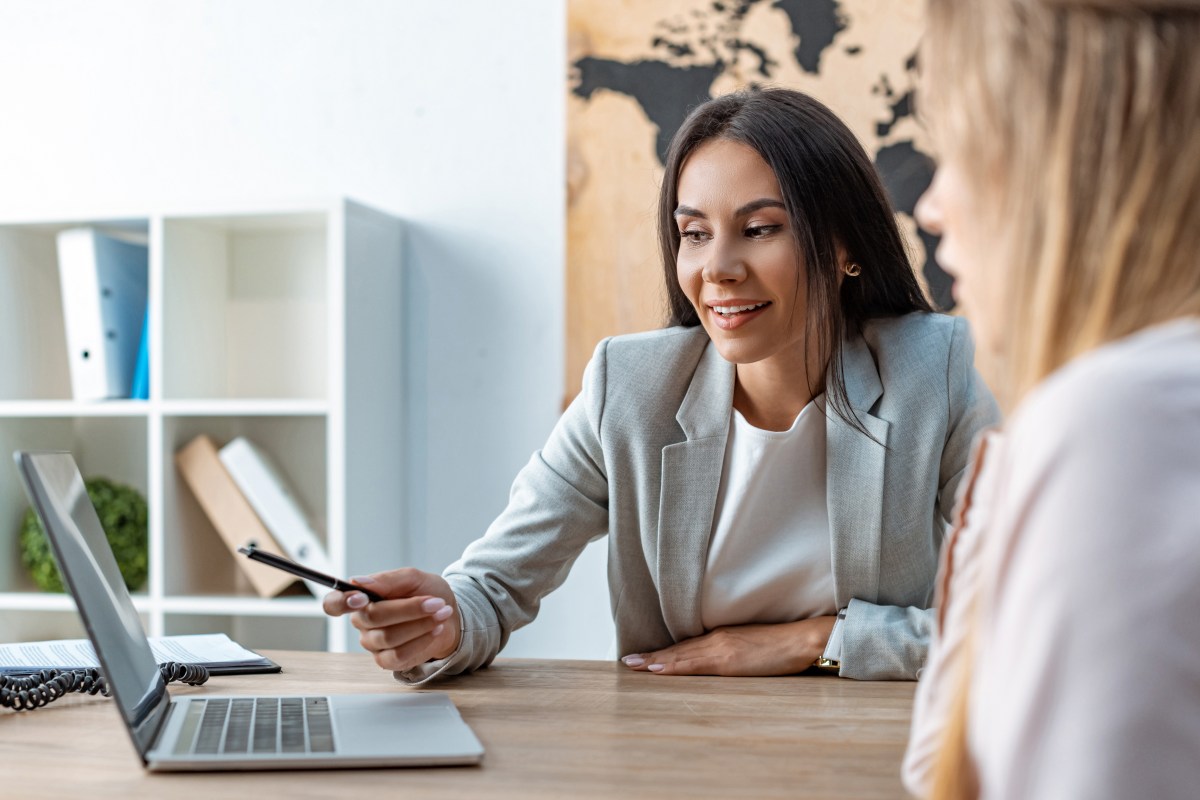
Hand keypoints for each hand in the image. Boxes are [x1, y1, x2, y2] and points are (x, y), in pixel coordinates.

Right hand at [322, 568, 461, 671]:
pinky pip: (399, 655)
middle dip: (409, 608)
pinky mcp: (388, 661)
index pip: (333, 603)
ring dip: (421, 624)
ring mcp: (373, 644)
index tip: (359, 597)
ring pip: (389, 637)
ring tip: (441, 613)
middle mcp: (362, 622)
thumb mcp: (412, 578)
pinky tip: (436, 629)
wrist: (449, 614)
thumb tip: (358, 581)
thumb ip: (387, 579)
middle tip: (435, 602)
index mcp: (361, 599)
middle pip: (373, 617)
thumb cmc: (427, 593)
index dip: (341, 602)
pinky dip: (422, 641)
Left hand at [620, 616, 836, 675]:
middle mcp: (717, 639)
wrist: (803, 639)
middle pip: (679, 650)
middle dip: (652, 657)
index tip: (643, 657)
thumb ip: (734, 653)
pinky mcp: (728, 659)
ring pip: (681, 656)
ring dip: (656, 661)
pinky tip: (658, 668)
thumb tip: (723, 664)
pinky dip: (673, 666)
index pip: (687, 647)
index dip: (665, 653)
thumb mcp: (752, 647)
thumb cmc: (784, 644)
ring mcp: (721, 647)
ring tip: (634, 665)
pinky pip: (694, 664)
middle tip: (627, 662)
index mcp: (722, 637)